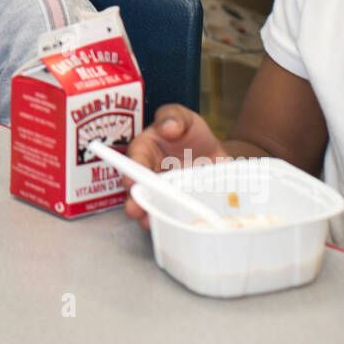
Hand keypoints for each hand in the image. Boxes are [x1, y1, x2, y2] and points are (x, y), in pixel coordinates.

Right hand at [122, 104, 228, 227]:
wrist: (213, 153)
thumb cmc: (189, 132)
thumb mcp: (182, 117)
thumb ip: (173, 117)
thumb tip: (169, 128)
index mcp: (145, 152)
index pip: (134, 161)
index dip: (130, 172)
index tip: (131, 182)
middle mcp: (150, 176)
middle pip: (138, 191)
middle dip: (135, 201)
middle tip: (135, 210)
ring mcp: (165, 194)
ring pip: (153, 207)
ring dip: (150, 216)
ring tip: (150, 223)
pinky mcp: (180, 207)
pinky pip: (176, 217)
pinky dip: (176, 223)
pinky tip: (179, 227)